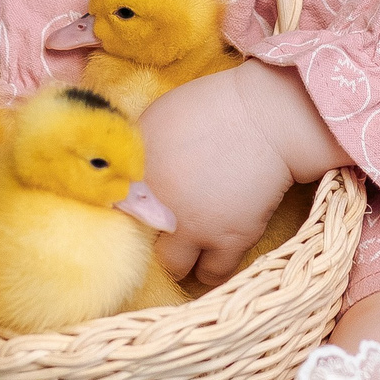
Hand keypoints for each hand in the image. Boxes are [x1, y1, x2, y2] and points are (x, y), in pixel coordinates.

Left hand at [140, 61, 348, 284]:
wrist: (267, 115)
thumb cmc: (214, 105)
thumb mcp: (158, 117)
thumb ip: (136, 153)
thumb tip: (126, 179)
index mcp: (136, 171)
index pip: (113, 212)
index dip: (127, 215)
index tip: (139, 215)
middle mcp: (158, 203)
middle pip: (139, 244)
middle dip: (151, 239)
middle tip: (164, 231)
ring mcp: (192, 225)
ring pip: (174, 267)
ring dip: (181, 259)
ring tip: (191, 248)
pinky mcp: (227, 239)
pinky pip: (212, 274)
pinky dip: (213, 268)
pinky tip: (216, 255)